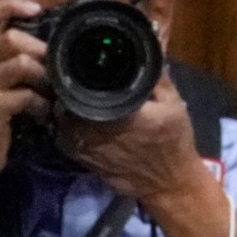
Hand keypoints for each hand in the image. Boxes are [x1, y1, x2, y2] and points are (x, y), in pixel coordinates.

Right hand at [0, 0, 50, 190]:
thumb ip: (18, 61)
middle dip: (41, 52)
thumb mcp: (3, 81)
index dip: (11, 4)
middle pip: (13, 38)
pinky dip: (40, 105)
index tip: (36, 9)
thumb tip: (54, 48)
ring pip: (21, 63)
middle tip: (54, 70)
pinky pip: (24, 95)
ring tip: (50, 93)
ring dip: (44, 78)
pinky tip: (42, 114)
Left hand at [56, 71, 213, 209]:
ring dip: (62, 113)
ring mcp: (91, 152)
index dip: (75, 82)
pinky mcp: (88, 165)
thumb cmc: (174, 142)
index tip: (75, 69)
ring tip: (68, 100)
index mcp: (120, 116)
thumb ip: (157, 79)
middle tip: (70, 82)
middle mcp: (100, 134)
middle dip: (66, 95)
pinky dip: (63, 131)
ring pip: (62, 127)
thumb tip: (145, 52)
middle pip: (67, 110)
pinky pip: (66, 144)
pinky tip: (71, 122)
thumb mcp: (174, 105)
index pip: (85, 94)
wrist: (171, 184)